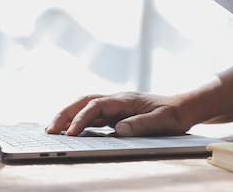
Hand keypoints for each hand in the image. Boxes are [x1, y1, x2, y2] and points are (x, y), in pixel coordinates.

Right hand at [45, 92, 189, 135]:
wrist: (184, 106)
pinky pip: (93, 114)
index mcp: (126, 99)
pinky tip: (70, 131)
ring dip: (68, 116)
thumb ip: (142, 124)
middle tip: (49, 130)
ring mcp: (116, 105)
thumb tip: (118, 129)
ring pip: (86, 106)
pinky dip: (78, 121)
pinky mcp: (117, 112)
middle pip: (85, 101)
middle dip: (65, 114)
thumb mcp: (163, 121)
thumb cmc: (174, 114)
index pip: (97, 105)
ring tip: (52, 130)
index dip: (81, 119)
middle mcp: (118, 99)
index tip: (70, 133)